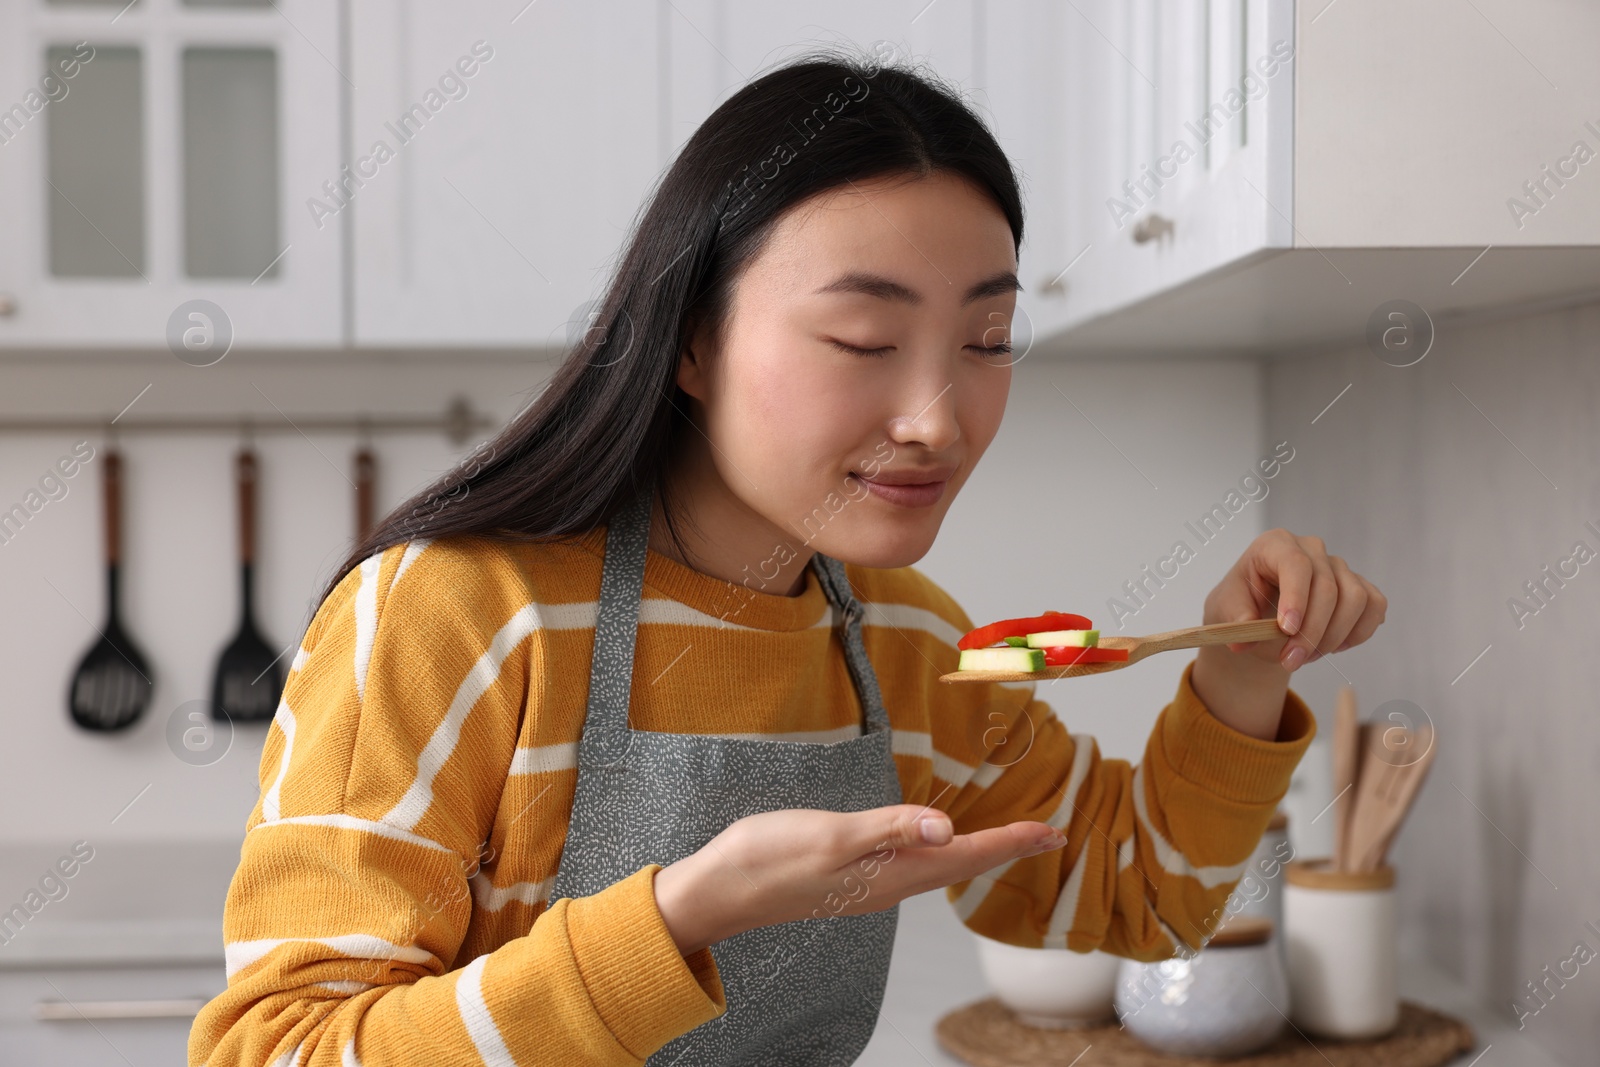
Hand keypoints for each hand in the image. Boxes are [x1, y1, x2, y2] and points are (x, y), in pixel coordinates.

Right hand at [653, 805, 1066, 955]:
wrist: (720, 889)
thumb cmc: (769, 859)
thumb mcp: (832, 837)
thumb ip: (890, 829)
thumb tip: (948, 829)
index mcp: (891, 874)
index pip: (965, 856)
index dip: (1010, 842)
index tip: (1051, 831)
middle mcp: (888, 884)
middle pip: (961, 865)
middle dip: (1006, 849)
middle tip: (1046, 835)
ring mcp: (868, 882)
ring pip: (939, 867)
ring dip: (977, 852)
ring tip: (1007, 838)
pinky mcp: (850, 874)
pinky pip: (913, 865)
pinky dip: (940, 850)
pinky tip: (937, 842)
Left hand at [1192, 529, 1387, 739]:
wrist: (1258, 612)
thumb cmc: (1241, 603)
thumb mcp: (1225, 609)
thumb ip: (1235, 621)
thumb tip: (1241, 641)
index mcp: (1275, 544)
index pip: (1295, 564)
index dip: (1296, 598)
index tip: (1287, 630)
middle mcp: (1311, 549)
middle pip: (1327, 587)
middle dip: (1311, 631)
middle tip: (1290, 661)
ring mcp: (1339, 566)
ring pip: (1355, 599)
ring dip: (1334, 636)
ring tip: (1306, 656)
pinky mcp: (1359, 585)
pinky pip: (1374, 606)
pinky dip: (1358, 632)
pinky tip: (1334, 646)